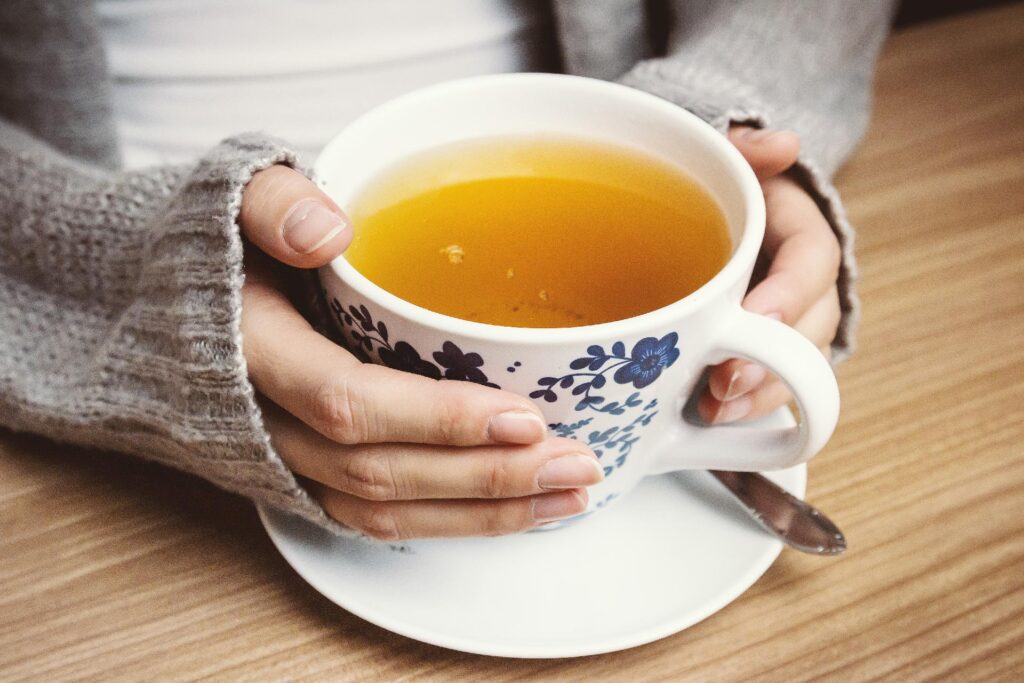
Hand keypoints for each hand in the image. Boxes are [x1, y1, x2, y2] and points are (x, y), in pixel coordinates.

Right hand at [238, 166, 601, 539]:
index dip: (437, 420)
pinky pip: (379, 518)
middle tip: (577, 463)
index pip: (349, 401)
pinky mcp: (306, 476)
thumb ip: (273, 204)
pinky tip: (519, 507)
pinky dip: (452, 521)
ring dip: (483, 514)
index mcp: (250, 352)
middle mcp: (264, 423)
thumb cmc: (214, 247)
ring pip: (385, 511)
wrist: (160, 301)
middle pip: (381, 473)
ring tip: (571, 496)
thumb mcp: (230, 197)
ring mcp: (283, 460)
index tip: (524, 416)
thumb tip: (329, 230)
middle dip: (486, 478)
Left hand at [698, 127, 841, 423]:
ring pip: (797, 369)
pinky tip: (708, 420)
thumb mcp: (727, 157)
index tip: (755, 317)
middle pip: (811, 329)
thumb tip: (781, 144)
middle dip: (774, 363)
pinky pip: (771, 389)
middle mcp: (805, 286)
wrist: (702, 216)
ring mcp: (788, 326)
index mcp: (799, 232)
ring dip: (760, 395)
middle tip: (724, 381)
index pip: (812, 260)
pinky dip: (744, 408)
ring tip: (714, 408)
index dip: (790, 293)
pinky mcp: (764, 357)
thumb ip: (746, 148)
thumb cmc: (718, 189)